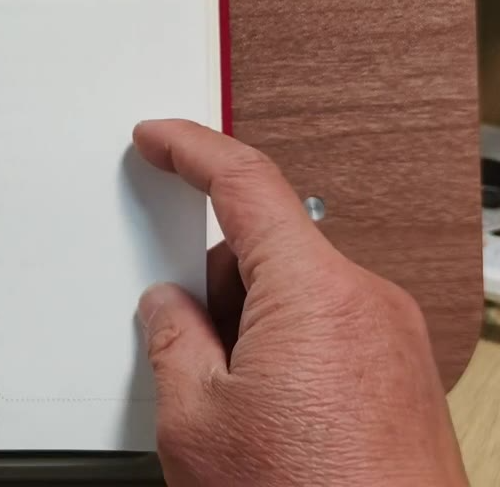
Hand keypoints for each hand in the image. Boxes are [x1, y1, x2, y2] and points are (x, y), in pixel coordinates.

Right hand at [133, 120, 468, 486]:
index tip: (159, 138)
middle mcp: (369, 305)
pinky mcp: (401, 378)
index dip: (192, 149)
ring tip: (230, 404)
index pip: (247, 183)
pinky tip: (263, 413)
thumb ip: (173, 340)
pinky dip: (283, 349)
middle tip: (183, 341)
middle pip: (270, 249)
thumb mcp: (198, 422)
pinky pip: (328, 331)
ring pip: (296, 294)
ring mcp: (392, 343)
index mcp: (317, 295)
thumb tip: (169, 307)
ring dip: (250, 325)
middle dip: (215, 282)